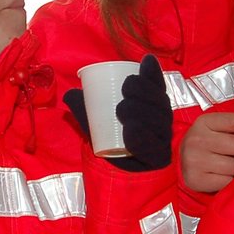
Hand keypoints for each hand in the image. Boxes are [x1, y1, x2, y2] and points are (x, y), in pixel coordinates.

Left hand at [63, 55, 171, 172]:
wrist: (117, 171)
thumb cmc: (110, 138)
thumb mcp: (96, 119)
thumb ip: (84, 106)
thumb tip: (70, 93)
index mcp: (153, 105)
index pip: (158, 86)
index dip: (154, 72)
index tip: (145, 62)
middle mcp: (163, 120)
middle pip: (160, 101)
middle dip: (145, 91)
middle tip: (125, 90)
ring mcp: (163, 139)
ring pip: (158, 122)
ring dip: (141, 112)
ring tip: (121, 110)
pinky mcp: (161, 158)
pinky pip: (153, 148)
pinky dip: (141, 138)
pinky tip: (131, 130)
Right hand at [180, 111, 233, 193]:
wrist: (181, 163)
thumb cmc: (208, 144)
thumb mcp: (220, 130)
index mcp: (205, 122)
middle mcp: (197, 139)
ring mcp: (195, 160)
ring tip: (228, 165)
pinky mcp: (196, 179)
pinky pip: (228, 182)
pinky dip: (230, 181)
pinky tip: (223, 176)